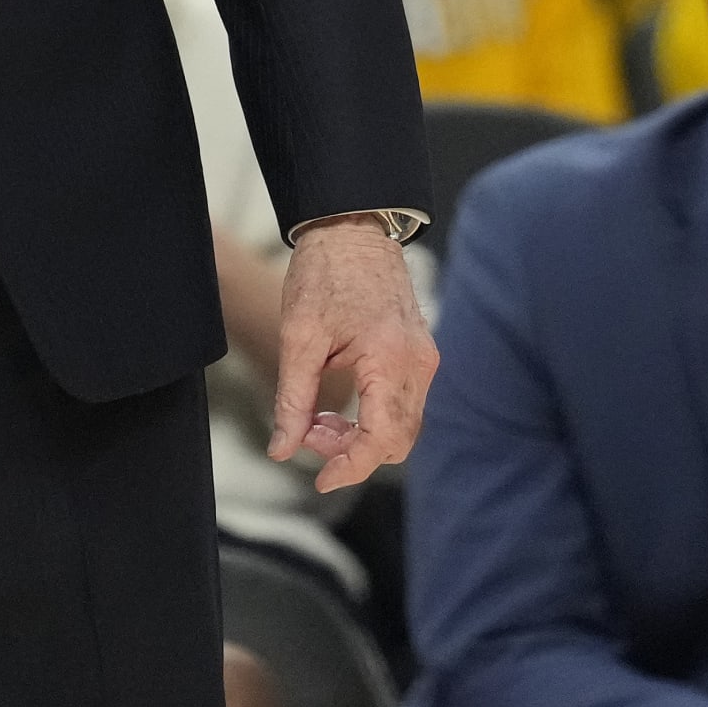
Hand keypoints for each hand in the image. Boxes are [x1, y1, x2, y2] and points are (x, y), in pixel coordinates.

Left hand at [268, 216, 436, 493]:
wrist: (352, 227)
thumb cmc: (324, 273)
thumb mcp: (299, 337)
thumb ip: (293, 399)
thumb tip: (283, 449)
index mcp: (391, 360)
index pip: (380, 439)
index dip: (349, 467)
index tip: (319, 480)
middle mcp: (418, 365)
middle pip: (396, 440)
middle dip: (350, 451)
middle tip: (306, 433)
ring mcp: (424, 359)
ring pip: (402, 425)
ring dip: (361, 434)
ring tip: (315, 417)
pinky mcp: (419, 354)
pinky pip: (403, 404)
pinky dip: (372, 415)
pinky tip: (337, 403)